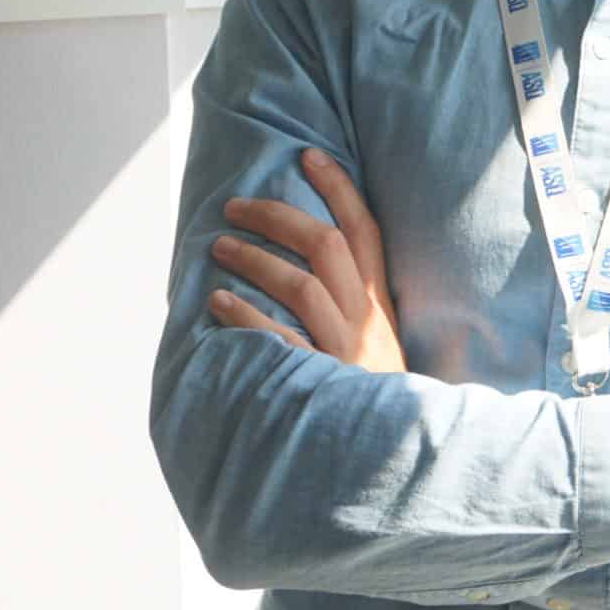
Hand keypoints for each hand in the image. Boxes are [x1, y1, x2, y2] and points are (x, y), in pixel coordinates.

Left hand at [207, 148, 406, 373]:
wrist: (392, 454)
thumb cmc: (373, 392)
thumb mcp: (377, 340)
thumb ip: (352, 301)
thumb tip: (302, 258)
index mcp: (381, 303)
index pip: (365, 230)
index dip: (338, 189)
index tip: (308, 156)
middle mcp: (366, 319)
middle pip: (326, 246)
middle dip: (277, 217)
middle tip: (236, 206)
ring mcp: (346, 349)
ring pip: (301, 285)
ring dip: (254, 259)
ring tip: (219, 248)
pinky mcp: (322, 381)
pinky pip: (280, 341)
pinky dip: (245, 317)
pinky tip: (217, 302)